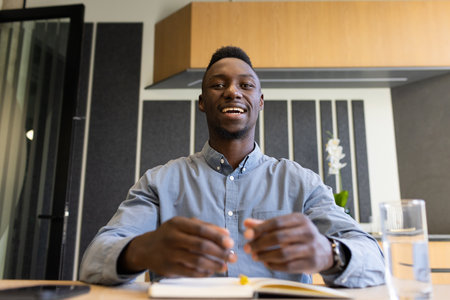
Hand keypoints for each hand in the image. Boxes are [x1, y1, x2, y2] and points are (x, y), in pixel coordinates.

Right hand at [118, 217, 236, 276]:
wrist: (146, 248)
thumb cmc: (170, 235)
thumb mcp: (184, 225)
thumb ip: (205, 227)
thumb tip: (226, 233)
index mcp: (177, 223)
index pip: (201, 230)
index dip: (218, 236)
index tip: (230, 242)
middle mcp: (172, 237)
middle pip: (201, 246)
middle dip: (220, 252)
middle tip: (232, 256)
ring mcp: (169, 254)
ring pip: (197, 261)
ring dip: (214, 264)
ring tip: (224, 266)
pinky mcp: (168, 268)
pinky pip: (190, 272)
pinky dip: (204, 272)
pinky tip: (211, 271)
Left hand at [243, 213, 332, 273]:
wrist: (324, 251)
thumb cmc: (299, 236)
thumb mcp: (286, 227)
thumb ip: (265, 225)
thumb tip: (246, 224)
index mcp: (300, 219)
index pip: (276, 222)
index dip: (260, 229)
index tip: (247, 234)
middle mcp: (307, 232)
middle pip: (278, 237)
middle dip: (260, 243)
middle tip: (248, 248)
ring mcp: (311, 248)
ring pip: (283, 253)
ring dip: (265, 256)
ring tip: (255, 256)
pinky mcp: (310, 263)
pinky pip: (288, 266)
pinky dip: (274, 266)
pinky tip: (266, 263)